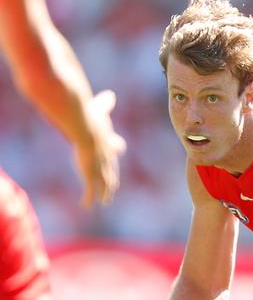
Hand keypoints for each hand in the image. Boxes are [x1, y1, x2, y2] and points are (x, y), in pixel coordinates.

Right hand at [74, 89, 125, 206]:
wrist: (87, 129)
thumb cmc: (92, 118)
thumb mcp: (101, 110)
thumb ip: (105, 103)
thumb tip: (110, 95)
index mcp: (109, 144)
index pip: (115, 148)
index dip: (115, 149)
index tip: (118, 149)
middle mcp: (107, 159)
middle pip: (112, 172)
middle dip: (112, 180)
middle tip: (113, 187)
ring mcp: (100, 168)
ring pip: (105, 184)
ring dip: (105, 193)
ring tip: (105, 201)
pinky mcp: (90, 174)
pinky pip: (90, 189)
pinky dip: (89, 198)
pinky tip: (87, 205)